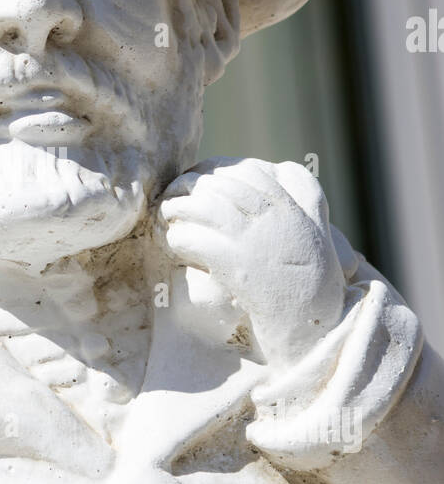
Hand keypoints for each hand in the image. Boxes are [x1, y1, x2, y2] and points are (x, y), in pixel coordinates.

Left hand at [160, 158, 345, 367]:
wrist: (310, 315)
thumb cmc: (313, 273)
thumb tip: (284, 167)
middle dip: (190, 184)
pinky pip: (196, 241)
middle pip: (219, 186)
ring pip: (203, 208)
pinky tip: (172, 240)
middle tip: (174, 190)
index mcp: (286, 205)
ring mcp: (250, 240)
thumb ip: (304, 193)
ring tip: (165, 213)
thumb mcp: (317, 223)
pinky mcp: (234, 265)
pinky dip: (178, 238)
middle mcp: (269, 217)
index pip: (246, 172)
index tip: (200, 174)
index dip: (216, 169)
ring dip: (177, 208)